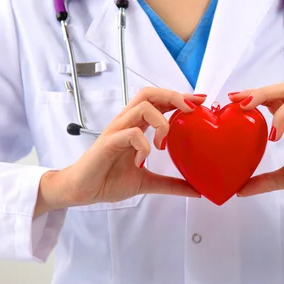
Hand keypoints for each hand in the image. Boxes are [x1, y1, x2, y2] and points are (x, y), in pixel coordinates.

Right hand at [35, 88, 206, 216]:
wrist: (83, 191)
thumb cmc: (108, 180)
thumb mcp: (148, 182)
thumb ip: (171, 183)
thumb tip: (196, 189)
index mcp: (136, 126)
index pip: (159, 102)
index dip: (180, 98)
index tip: (201, 101)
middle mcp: (127, 123)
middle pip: (149, 93)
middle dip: (173, 96)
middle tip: (190, 110)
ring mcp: (117, 130)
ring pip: (142, 106)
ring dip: (161, 122)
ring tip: (163, 143)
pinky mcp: (108, 142)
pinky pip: (131, 133)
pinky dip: (142, 145)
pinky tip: (141, 161)